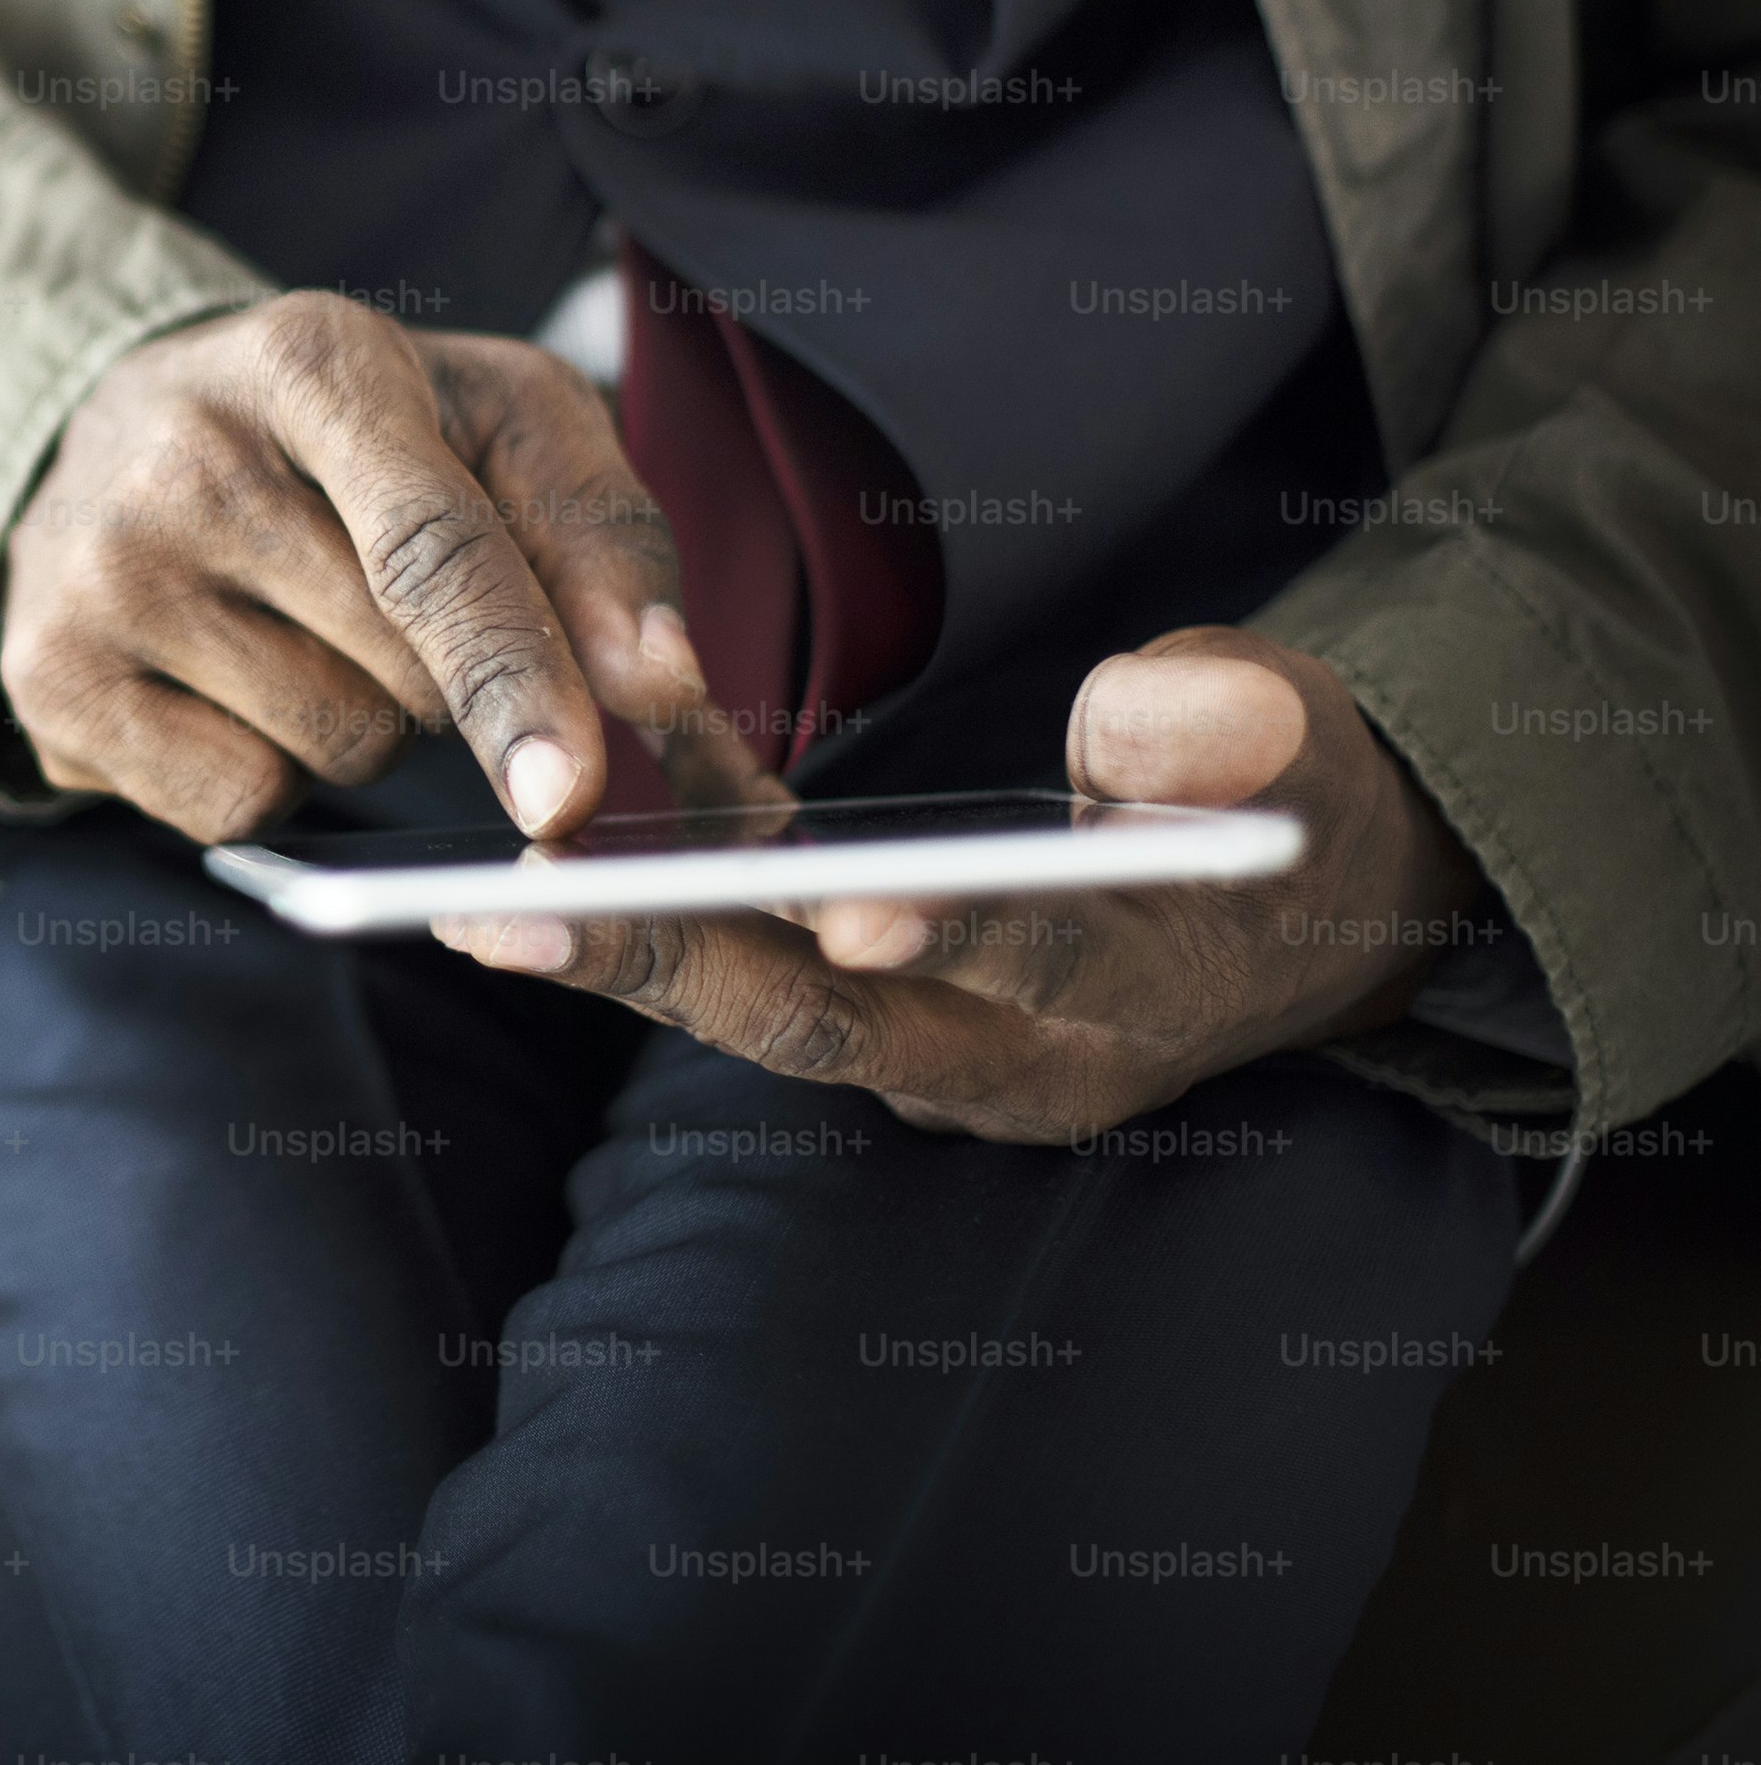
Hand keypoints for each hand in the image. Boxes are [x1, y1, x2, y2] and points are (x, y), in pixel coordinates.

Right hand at [0, 291, 776, 844]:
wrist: (129, 431)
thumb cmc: (357, 434)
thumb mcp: (499, 421)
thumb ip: (605, 534)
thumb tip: (663, 686)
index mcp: (310, 362)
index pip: (428, 545)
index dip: (514, 673)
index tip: (570, 791)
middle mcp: (178, 456)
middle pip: (401, 674)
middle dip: (447, 678)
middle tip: (385, 593)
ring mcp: (94, 572)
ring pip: (328, 751)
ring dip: (363, 726)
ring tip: (300, 627)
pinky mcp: (44, 678)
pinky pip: (236, 807)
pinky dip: (269, 775)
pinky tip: (229, 683)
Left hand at [430, 628, 1486, 1142]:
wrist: (1288, 915)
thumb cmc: (1290, 802)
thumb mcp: (1299, 748)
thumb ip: (1223, 730)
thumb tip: (1144, 709)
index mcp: (1143, 989)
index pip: (1030, 964)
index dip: (945, 931)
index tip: (843, 911)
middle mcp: (1017, 1056)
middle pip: (825, 1022)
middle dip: (667, 968)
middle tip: (510, 921)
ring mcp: (933, 1050)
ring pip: (755, 1002)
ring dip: (615, 949)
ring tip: (465, 905)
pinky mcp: (868, 1004)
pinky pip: (746, 942)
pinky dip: (659, 875)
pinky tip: (546, 821)